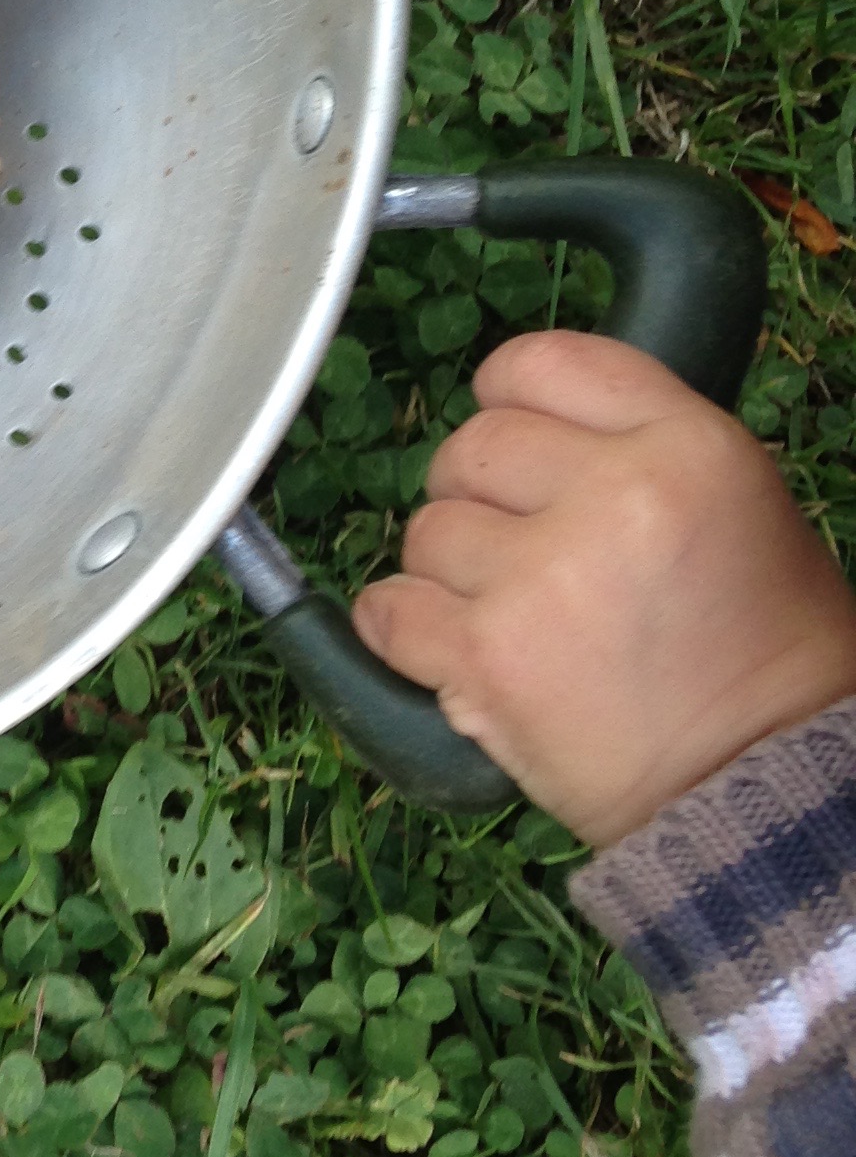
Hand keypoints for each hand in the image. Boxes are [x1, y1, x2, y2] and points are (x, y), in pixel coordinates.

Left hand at [352, 331, 855, 846]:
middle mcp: (611, 496)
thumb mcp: (739, 508)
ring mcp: (540, 577)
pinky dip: (403, 631)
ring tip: (518, 620)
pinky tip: (449, 650)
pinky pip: (387, 609)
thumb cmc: (765, 657)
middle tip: (525, 554)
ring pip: (426, 530)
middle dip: (481, 497)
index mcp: (687, 446)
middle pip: (473, 446)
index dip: (508, 394)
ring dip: (450, 573)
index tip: (508, 431)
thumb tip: (531, 426)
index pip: (544, 363)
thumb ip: (634, 449)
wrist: (768, 793)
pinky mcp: (485, 657)